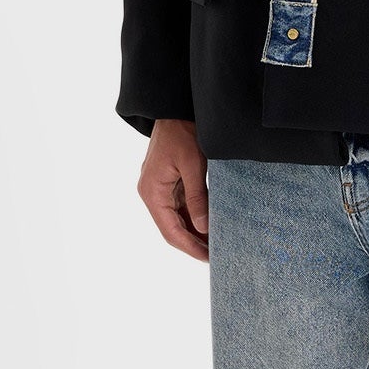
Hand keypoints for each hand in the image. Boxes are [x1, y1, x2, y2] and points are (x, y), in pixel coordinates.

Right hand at [138, 118, 208, 260]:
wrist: (175, 110)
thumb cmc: (182, 132)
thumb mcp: (193, 164)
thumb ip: (197, 197)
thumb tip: (204, 227)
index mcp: (152, 192)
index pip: (170, 231)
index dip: (190, 247)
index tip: (209, 258)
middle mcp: (152, 194)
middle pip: (172, 229)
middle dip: (193, 244)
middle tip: (217, 256)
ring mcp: (159, 190)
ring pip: (176, 221)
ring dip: (194, 234)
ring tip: (217, 245)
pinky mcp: (168, 185)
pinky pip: (180, 209)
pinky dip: (194, 220)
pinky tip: (210, 227)